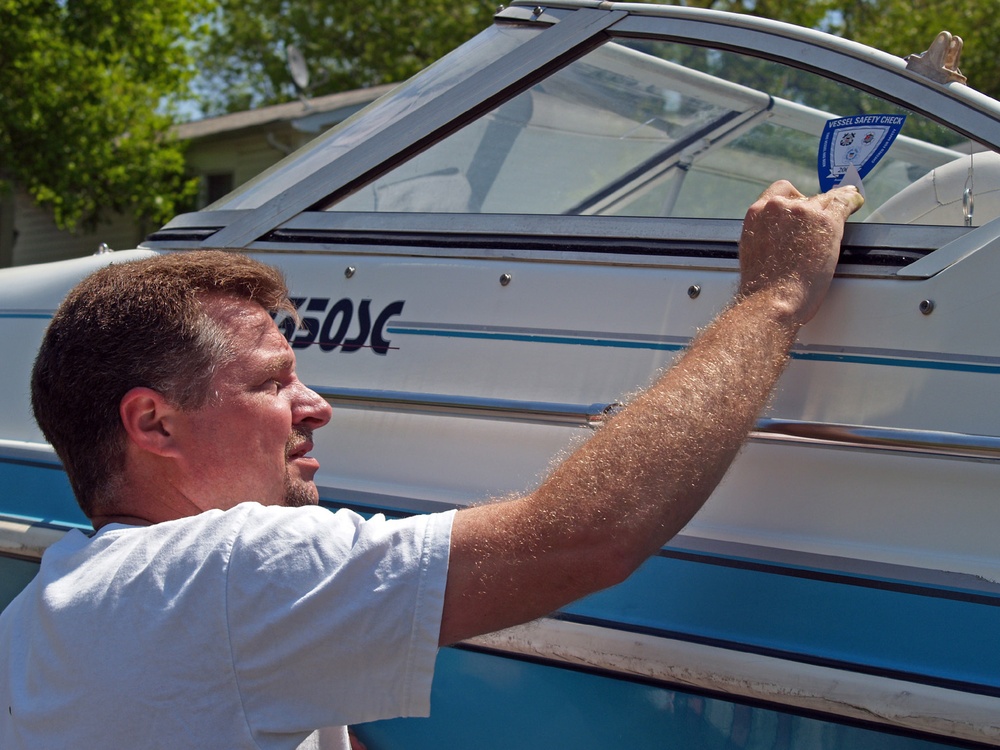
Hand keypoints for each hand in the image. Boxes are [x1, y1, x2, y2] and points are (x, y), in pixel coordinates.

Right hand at [738, 180, 863, 324]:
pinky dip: (851, 202)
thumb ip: (764, 233)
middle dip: (811, 210)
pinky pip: (844, 202)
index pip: (779, 191)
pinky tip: (855, 203)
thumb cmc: (761, 286)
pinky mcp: (827, 222)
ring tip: (839, 215)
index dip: (793, 199)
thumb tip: (779, 234)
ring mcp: (805, 212)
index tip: (801, 206)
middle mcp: (779, 206)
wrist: (772, 299)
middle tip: (816, 227)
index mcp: (757, 213)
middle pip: (803, 197)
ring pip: (825, 200)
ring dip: (830, 210)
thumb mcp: (752, 250)